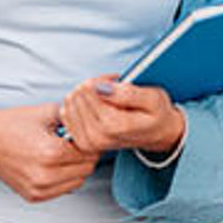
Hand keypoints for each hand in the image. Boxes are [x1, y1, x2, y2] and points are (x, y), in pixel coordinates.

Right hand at [0, 104, 99, 202]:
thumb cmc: (11, 124)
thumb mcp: (47, 112)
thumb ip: (74, 117)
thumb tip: (93, 121)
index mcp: (51, 152)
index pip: (89, 152)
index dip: (90, 140)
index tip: (84, 133)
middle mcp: (46, 175)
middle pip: (86, 168)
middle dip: (85, 154)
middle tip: (74, 142)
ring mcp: (39, 188)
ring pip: (78, 181)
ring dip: (76, 167)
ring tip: (63, 152)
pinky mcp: (34, 196)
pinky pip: (63, 190)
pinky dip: (64, 178)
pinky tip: (53, 164)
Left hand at [58, 75, 184, 156]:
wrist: (155, 134)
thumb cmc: (155, 113)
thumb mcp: (153, 98)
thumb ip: (128, 93)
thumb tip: (101, 88)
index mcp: (115, 127)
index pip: (91, 96)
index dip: (97, 83)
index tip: (109, 79)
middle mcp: (99, 138)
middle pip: (78, 100)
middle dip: (88, 86)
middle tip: (104, 84)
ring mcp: (89, 143)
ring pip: (70, 107)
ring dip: (81, 94)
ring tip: (98, 92)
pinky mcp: (83, 143)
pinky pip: (66, 116)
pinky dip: (75, 104)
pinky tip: (89, 101)